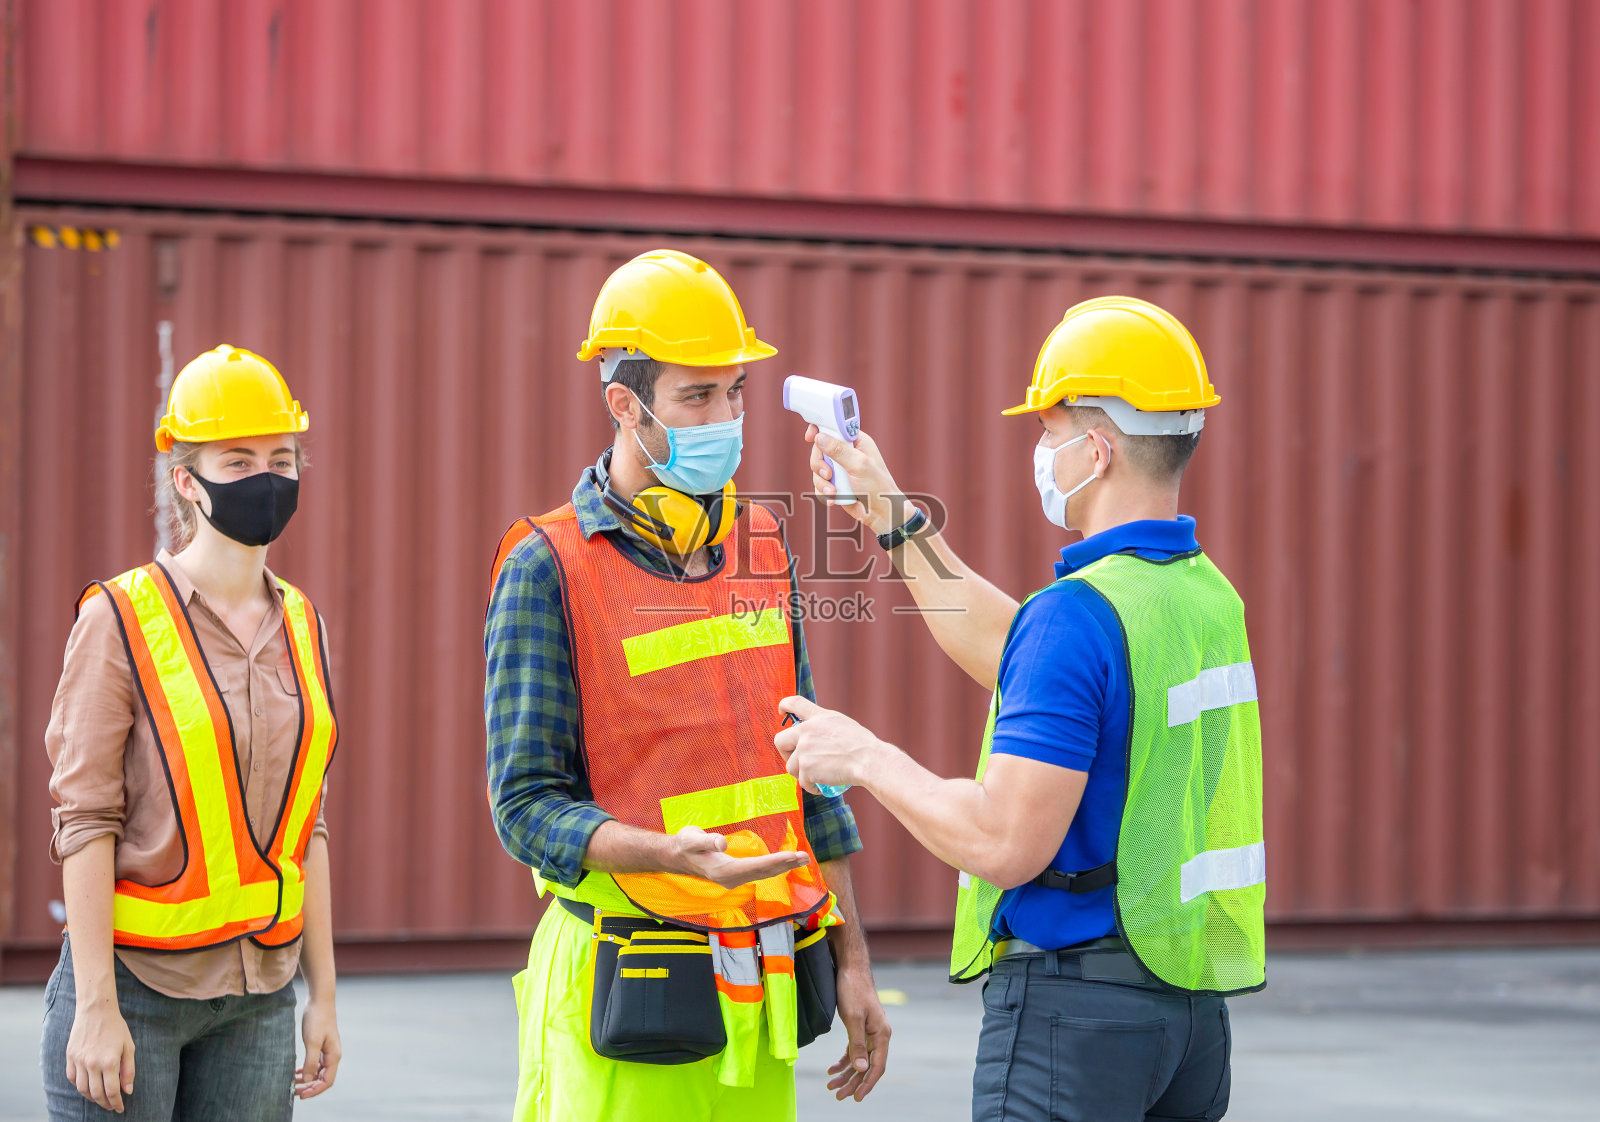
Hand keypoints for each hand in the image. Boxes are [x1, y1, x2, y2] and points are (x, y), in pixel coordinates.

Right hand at [65, 1002, 135, 1112]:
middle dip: (105, 1104)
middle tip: (111, 1106)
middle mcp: (92, 1063)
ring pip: (83, 1089)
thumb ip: (129, 1070)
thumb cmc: (116, 1028)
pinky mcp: (70, 1057)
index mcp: (110, 1061)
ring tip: (101, 1099)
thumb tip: (127, 1091)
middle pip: (96, 1094)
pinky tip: (88, 1087)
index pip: (112, 1091)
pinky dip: (80, 1087)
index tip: (120, 1108)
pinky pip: (73, 1079)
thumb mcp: (129, 1047)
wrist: (96, 1010)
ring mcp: (79, 1061)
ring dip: (92, 1098)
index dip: (116, 1103)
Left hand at [295, 998, 340, 1098]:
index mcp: (333, 1055)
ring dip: (307, 1080)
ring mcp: (327, 1050)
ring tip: (293, 1084)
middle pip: (323, 1078)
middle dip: (310, 1087)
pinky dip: (307, 1070)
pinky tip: (297, 1072)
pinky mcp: (321, 1045)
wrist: (320, 1001)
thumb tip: (308, 1080)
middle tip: (295, 1092)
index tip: (301, 1095)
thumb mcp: (312, 1042)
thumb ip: (311, 1062)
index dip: (315, 1090)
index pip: (327, 1081)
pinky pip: (315, 1064)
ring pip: (318, 1072)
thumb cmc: (317, 1019)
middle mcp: (332, 1055)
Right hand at [673, 826, 808, 888]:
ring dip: (783, 866)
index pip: (755, 867)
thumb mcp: (692, 838)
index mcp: (723, 871)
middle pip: (763, 873)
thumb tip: (722, 842)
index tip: (791, 855)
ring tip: (801, 859)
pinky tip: (784, 862)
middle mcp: (731, 879)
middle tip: (805, 857)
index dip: (774, 861)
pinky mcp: (736, 875)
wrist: (677, 856)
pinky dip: (774, 867)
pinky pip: (759, 872)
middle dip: (785, 864)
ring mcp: (734, 879)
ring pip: (763, 874)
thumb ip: (707, 840)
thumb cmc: (685, 844)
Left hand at [774, 696, 886, 794]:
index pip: (795, 702)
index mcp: (818, 717)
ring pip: (790, 766)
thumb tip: (813, 733)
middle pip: (780, 740)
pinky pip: (802, 782)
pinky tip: (822, 786)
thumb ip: (823, 725)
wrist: (868, 760)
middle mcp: (807, 731)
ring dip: (801, 774)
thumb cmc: (861, 745)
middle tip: (798, 761)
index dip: (784, 706)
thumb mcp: (841, 724)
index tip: (781, 711)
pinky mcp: (806, 768)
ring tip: (816, 776)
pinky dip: (811, 787)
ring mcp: (804, 750)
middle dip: (786, 753)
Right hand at [805, 425, 909, 535]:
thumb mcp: (858, 465)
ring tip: (834, 492)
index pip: (834, 427)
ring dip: (822, 482)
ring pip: (817, 468)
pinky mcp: (835, 483)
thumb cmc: (877, 486)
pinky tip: (834, 498)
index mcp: (856, 441)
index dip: (820, 429)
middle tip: (828, 474)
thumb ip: (838, 450)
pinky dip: (824, 491)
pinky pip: (819, 483)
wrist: (880, 513)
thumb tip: (819, 437)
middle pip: (819, 449)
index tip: (810, 436)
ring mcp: (839, 468)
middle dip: (820, 464)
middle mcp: (846, 452)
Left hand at [827, 961, 891, 1100]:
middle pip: (868, 1066)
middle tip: (838, 1095)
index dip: (867, 1084)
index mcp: (882, 1034)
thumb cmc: (853, 989)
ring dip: (847, 1074)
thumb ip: (858, 1045)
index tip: (856, 1097)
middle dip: (853, 1082)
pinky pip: (854, 1050)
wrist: (851, 968)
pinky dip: (844, 1060)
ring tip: (832, 1086)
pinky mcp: (860, 1027)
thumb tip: (862, 1069)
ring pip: (860, 1060)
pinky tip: (832, 1069)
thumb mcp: (853, 1018)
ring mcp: (870, 1032)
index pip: (877, 1066)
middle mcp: (879, 1035)